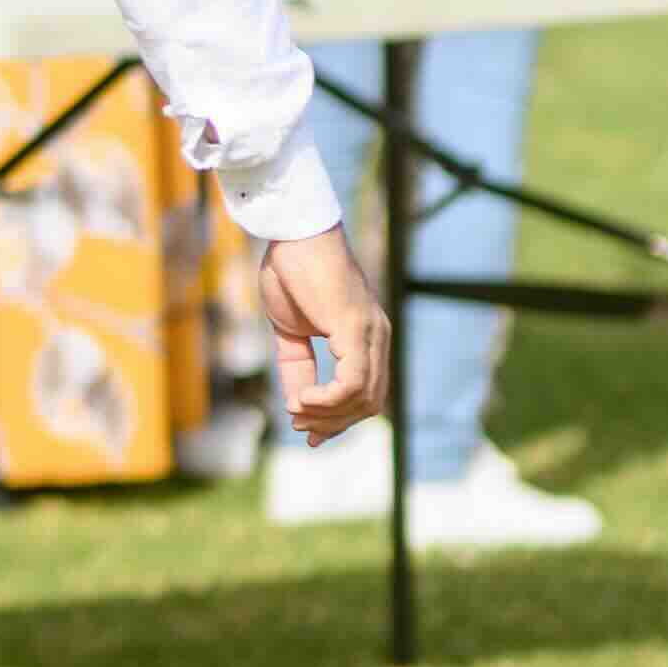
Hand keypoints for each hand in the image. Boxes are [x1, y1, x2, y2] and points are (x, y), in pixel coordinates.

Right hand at [256, 222, 387, 440]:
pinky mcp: (356, 328)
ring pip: (363, 399)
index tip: (309, 434)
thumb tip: (297, 403)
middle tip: (300, 426)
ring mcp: (370, 333)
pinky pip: (352, 383)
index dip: (339, 420)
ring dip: (327, 415)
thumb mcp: (290, 328)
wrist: (293, 232)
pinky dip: (327, 401)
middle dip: (333, 423)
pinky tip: (301, 400)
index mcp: (365, 336)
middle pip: (369, 404)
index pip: (365, 394)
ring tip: (296, 411)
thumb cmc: (291, 270)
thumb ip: (297, 364)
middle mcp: (377, 337)